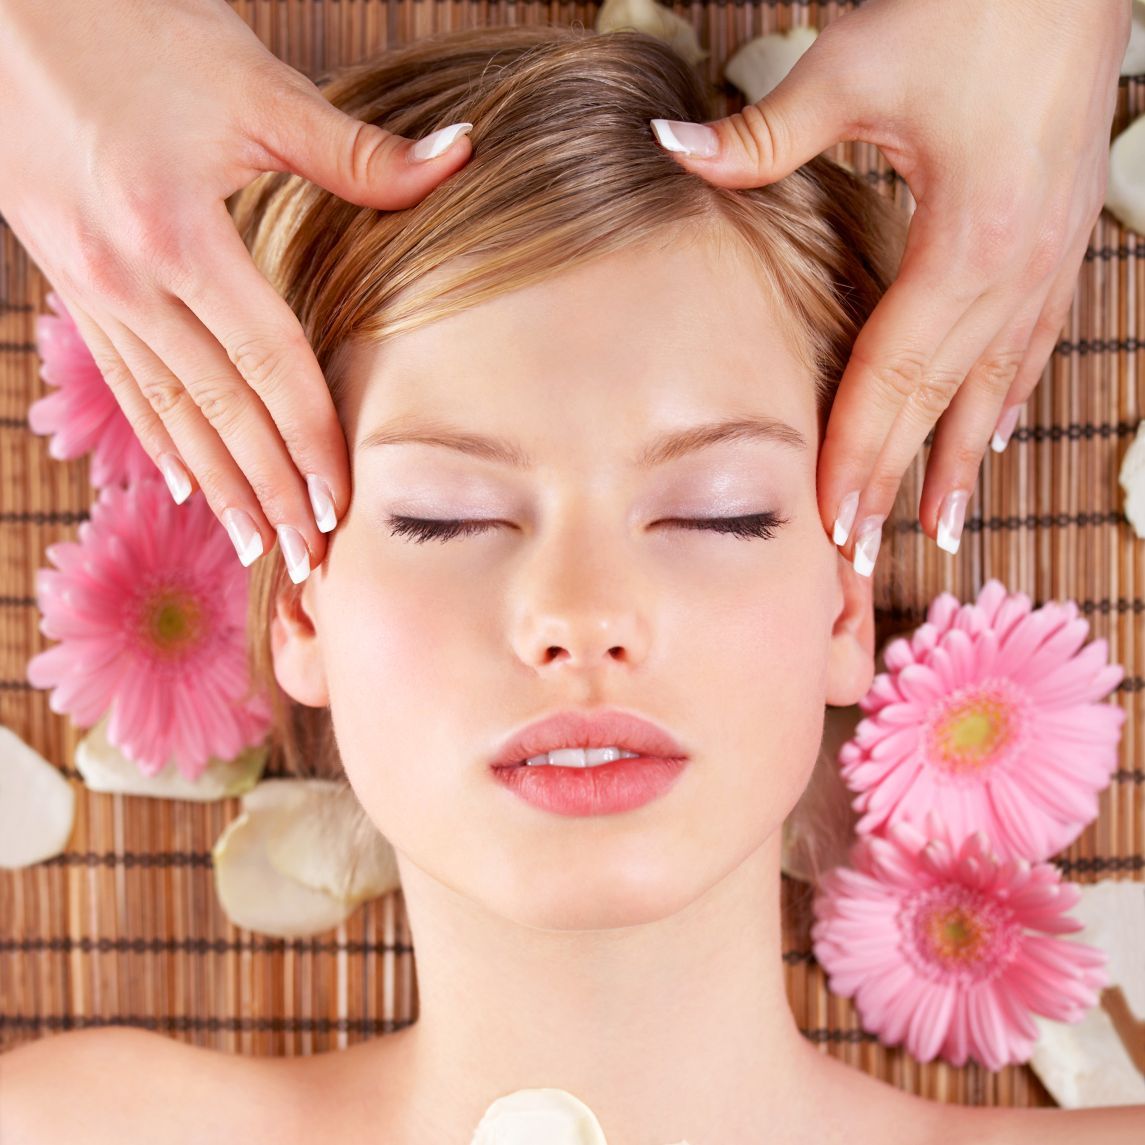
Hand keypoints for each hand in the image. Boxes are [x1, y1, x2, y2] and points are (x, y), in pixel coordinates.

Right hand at [0, 0, 472, 581]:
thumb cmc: (129, 27)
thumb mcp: (248, 82)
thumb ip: (355, 148)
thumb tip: (460, 157)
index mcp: (180, 234)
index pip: (269, 368)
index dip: (309, 441)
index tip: (339, 507)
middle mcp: (129, 278)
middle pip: (220, 410)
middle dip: (269, 492)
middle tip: (307, 561)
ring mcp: (92, 286)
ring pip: (168, 410)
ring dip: (216, 484)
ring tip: (253, 544)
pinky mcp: (69, 278)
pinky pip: (123, 380)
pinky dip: (158, 435)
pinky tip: (181, 478)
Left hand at [650, 0, 1130, 571]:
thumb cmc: (974, 5)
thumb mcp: (857, 64)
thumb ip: (763, 130)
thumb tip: (669, 147)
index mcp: (968, 247)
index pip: (895, 381)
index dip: (859, 459)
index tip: (833, 527)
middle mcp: (1015, 274)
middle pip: (941, 405)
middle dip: (900, 486)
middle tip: (868, 559)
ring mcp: (1046, 264)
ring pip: (995, 391)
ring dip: (960, 463)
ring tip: (938, 526)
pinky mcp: (1059, 245)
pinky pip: (1030, 349)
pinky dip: (1004, 402)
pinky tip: (992, 436)